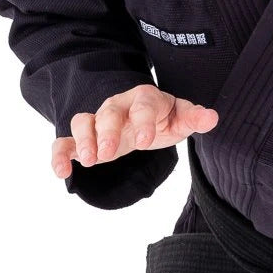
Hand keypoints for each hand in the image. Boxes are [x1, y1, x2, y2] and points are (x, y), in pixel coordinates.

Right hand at [50, 84, 218, 178]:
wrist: (143, 119)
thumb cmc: (163, 118)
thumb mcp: (180, 118)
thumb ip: (194, 118)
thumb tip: (212, 118)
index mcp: (145, 98)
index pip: (143, 104)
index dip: (143, 121)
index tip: (145, 141)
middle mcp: (118, 106)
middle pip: (108, 111)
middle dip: (106, 131)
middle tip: (106, 153)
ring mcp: (99, 121)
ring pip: (83, 121)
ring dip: (82, 140)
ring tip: (88, 161)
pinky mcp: (84, 139)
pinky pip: (65, 141)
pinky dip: (60, 155)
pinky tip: (63, 173)